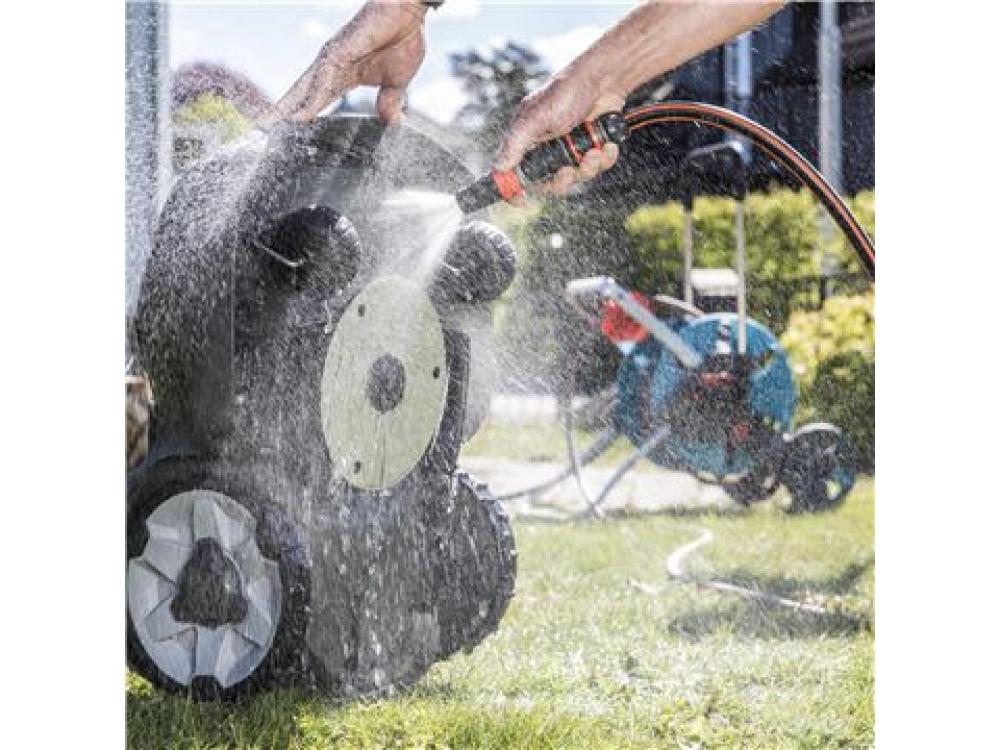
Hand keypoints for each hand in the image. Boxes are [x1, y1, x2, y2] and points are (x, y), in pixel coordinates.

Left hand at [261, 0, 427, 125]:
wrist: (409, 13)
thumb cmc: (403, 39)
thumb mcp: (395, 83)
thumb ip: (389, 102)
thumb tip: (394, 123)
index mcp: (341, 76)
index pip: (313, 102)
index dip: (298, 117)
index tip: (283, 134)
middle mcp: (330, 68)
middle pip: (298, 97)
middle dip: (279, 115)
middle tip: (259, 133)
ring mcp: (332, 60)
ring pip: (303, 90)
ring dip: (288, 111)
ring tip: (271, 130)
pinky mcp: (339, 52)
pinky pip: (322, 82)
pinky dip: (311, 101)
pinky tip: (302, 117)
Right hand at [494, 70, 624, 202]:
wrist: (604, 80)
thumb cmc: (565, 91)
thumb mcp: (535, 116)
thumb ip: (516, 143)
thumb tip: (498, 167)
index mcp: (528, 142)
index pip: (514, 173)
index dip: (514, 190)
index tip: (520, 200)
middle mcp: (548, 149)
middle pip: (550, 183)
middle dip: (563, 180)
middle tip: (570, 170)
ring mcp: (571, 151)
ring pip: (577, 178)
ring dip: (588, 168)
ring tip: (595, 150)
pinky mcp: (592, 149)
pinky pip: (598, 167)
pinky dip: (605, 159)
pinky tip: (607, 145)